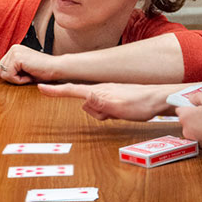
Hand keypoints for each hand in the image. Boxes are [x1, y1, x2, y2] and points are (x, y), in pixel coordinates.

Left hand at [0, 45, 58, 83]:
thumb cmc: (43, 71)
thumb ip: (11, 69)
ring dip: (16, 79)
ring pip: (3, 74)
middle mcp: (13, 48)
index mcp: (14, 50)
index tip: (25, 74)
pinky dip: (19, 80)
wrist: (56, 68)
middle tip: (27, 76)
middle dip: (12, 78)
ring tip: (29, 75)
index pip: (0, 68)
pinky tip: (29, 76)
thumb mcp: (23, 70)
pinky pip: (10, 75)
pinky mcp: (17, 58)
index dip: (11, 76)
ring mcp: (15, 52)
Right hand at [38, 82, 173, 120]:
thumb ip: (99, 103)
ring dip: (104, 114)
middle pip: (86, 104)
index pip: (73, 90)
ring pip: (96, 108)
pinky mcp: (116, 98)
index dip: (56, 91)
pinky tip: (124, 113)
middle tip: (111, 114)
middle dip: (94, 112)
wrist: (159, 98)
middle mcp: (102, 90)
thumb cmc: (140, 103)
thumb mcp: (118, 106)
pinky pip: (106, 108)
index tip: (41, 87)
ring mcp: (109, 93)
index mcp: (99, 90)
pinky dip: (112, 113)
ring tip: (120, 114)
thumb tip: (83, 101)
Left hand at [175, 92, 201, 155]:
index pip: (179, 108)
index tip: (197, 105)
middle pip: (187, 119)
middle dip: (195, 115)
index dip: (188, 105)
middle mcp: (186, 130)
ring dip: (201, 125)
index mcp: (185, 117)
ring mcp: (194, 139)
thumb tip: (191, 98)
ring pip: (194, 128)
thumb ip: (197, 97)